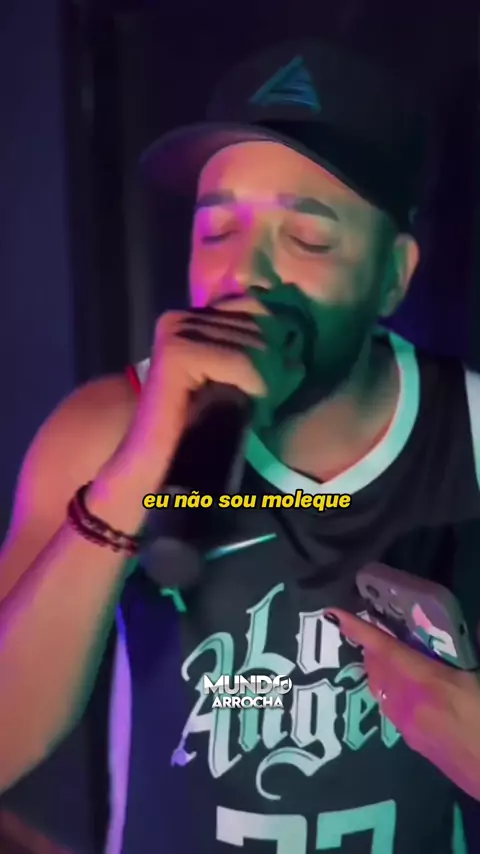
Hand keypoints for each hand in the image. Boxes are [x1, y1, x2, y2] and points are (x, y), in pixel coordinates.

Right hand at [124, 297, 269, 464]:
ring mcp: (175, 331)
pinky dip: (254, 384)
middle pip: (258, 323)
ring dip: (264, 378)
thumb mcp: (236, 380)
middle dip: (271, 361)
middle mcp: (181, 317)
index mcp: (194, 317)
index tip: (280, 375)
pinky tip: (250, 405)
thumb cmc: (202, 425)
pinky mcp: (176, 353)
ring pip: (254, 343)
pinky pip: (240, 360)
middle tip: (268, 395)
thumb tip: (297, 342)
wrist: (160, 462)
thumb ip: (256, 352)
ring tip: (258, 404)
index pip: (256, 306)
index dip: (275, 341)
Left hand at [328, 609, 479, 800]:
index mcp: (426, 682)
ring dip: (379, 671)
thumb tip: (476, 623)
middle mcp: (408, 705)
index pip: (385, 649)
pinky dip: (390, 692)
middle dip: (370, 648)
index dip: (359, 630)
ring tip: (385, 657)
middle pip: (377, 668)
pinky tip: (405, 692)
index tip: (332, 614)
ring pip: (381, 691)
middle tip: (370, 630)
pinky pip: (392, 710)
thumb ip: (474, 648)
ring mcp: (409, 728)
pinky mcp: (416, 745)